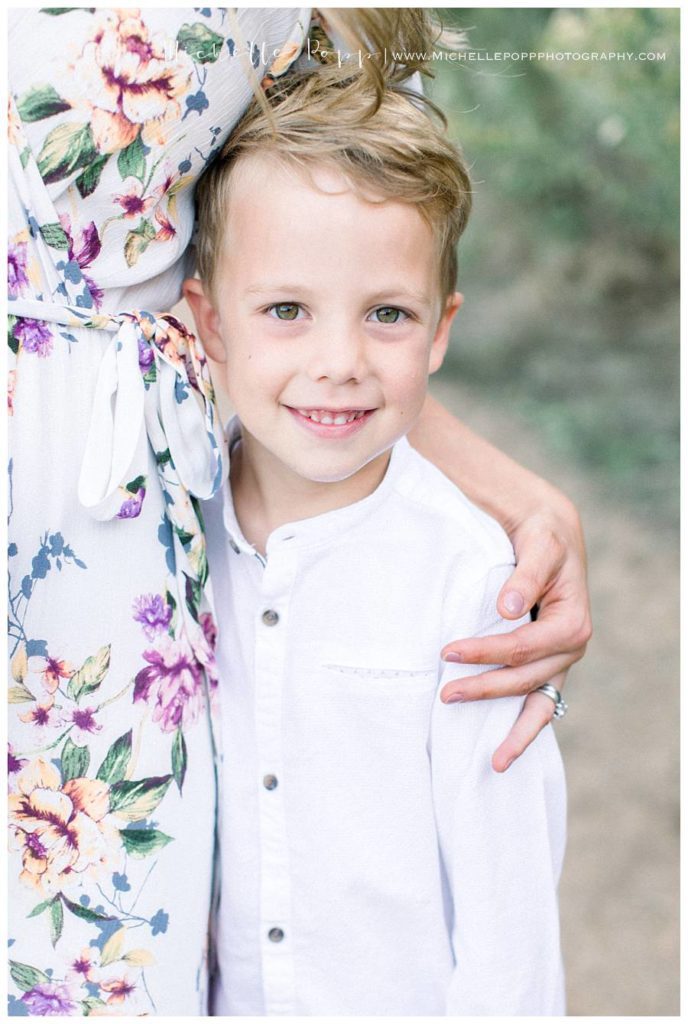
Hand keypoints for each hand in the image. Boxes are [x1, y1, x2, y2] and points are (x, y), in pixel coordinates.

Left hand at [440, 499, 591, 771]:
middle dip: (485, 690)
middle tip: (444, 695)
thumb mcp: (539, 545)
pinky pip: (538, 703)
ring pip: (538, 704)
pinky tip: (503, 751)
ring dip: (513, 730)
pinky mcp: (546, 665)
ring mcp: (559, 661)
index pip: (522, 646)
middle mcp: (570, 648)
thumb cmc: (543, 537)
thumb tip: (509, 608)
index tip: (447, 652)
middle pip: (524, 679)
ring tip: (494, 762)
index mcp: (572, 623)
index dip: (485, 652)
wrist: (550, 534)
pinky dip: (524, 727)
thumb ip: (525, 576)